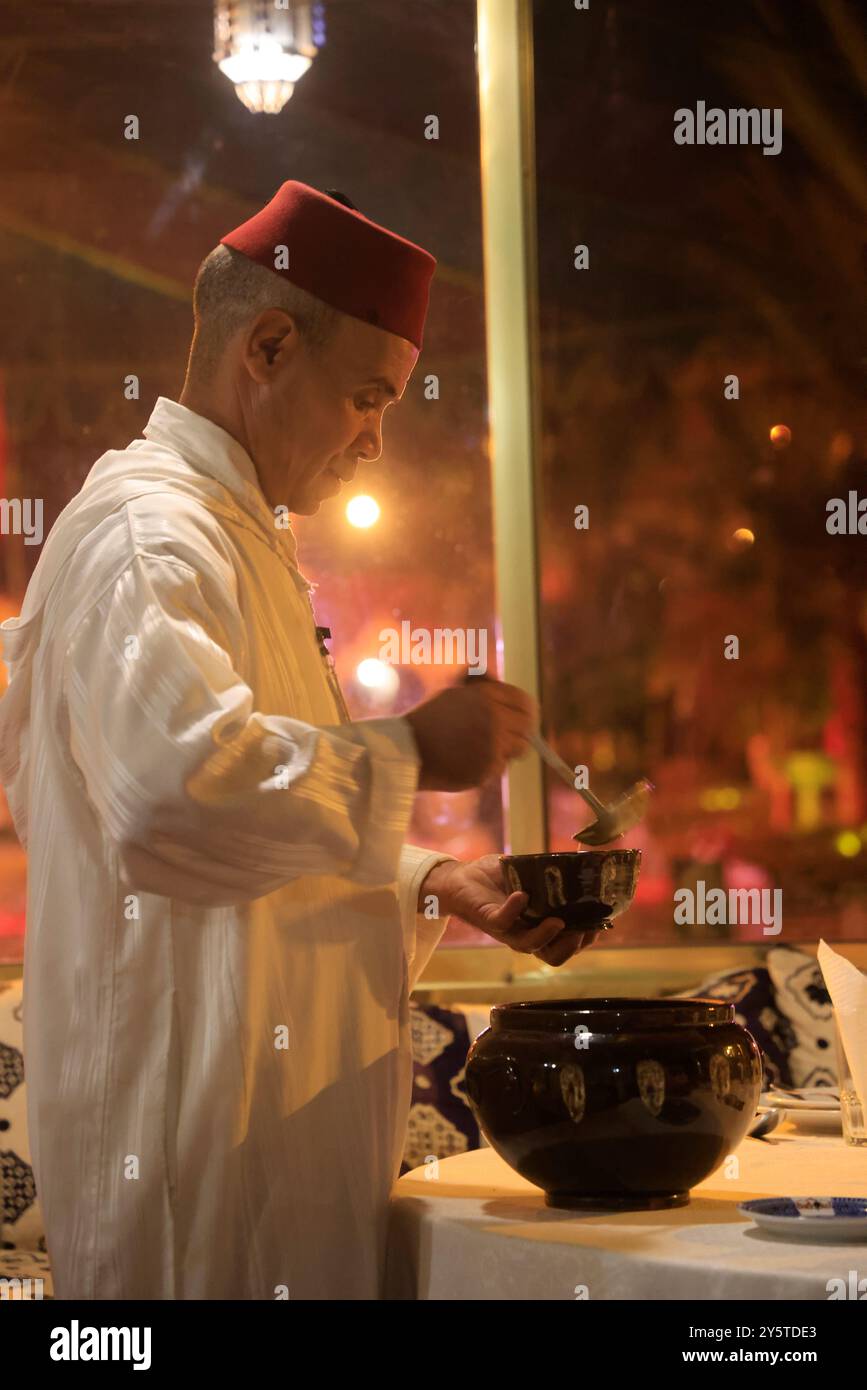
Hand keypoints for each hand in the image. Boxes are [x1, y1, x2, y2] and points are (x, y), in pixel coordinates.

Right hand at [404, 679, 534, 791]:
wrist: (407, 749)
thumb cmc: (430, 720)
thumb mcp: (454, 693)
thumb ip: (482, 687)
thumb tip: (501, 683)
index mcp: (486, 696)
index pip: (524, 702)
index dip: (527, 711)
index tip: (524, 719)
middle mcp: (493, 718)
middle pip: (527, 728)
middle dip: (520, 734)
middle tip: (507, 738)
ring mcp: (492, 744)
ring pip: (517, 750)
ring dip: (506, 751)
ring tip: (483, 749)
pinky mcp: (487, 768)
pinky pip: (500, 767)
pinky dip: (489, 766)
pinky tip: (468, 761)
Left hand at [420, 854, 596, 965]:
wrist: (460, 879)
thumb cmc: (497, 878)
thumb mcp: (530, 874)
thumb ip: (552, 872)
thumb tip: (581, 855)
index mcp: (539, 926)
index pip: (566, 945)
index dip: (585, 940)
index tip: (599, 924)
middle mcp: (525, 933)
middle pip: (553, 956)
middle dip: (572, 946)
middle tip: (584, 930)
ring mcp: (507, 929)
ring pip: (529, 946)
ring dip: (546, 936)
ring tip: (558, 921)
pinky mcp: (489, 919)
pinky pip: (503, 922)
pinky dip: (514, 909)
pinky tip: (522, 895)